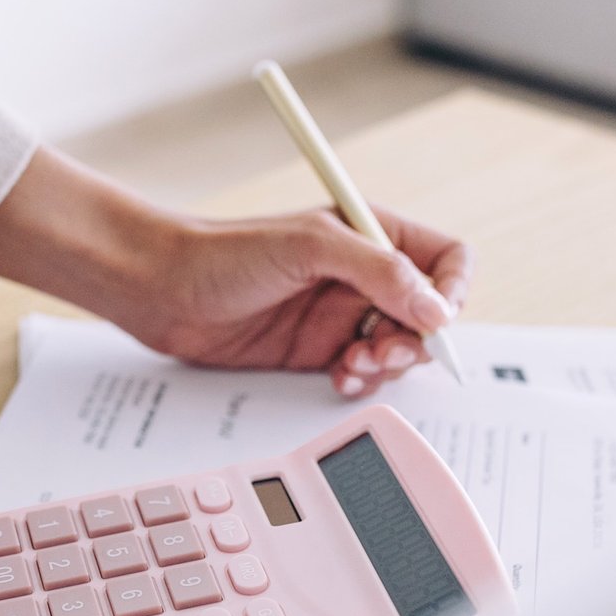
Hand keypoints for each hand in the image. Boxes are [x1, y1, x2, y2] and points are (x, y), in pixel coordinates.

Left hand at [122, 206, 467, 396]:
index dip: (453, 289)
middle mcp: (363, 275)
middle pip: (430, 313)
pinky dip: (363, 380)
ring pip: (400, 348)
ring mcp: (341, 315)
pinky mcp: (317, 351)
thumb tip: (436, 308)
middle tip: (384, 349)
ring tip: (356, 363)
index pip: (446, 259)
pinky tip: (340, 377)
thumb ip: (379, 271)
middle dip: (418, 338)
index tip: (437, 317)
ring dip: (389, 363)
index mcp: (370, 234)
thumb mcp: (309, 247)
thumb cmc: (223, 253)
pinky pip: (364, 373)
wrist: (163, 290)